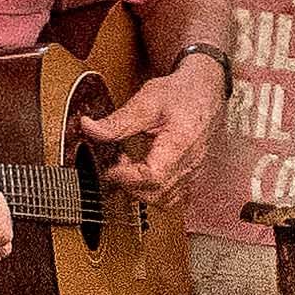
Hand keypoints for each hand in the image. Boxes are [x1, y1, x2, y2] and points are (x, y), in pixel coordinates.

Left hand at [73, 45, 224, 200]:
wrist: (205, 93)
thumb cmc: (180, 94)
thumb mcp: (145, 100)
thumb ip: (117, 120)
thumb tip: (88, 128)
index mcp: (179, 142)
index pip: (153, 176)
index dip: (127, 177)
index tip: (111, 167)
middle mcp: (190, 163)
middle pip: (156, 194)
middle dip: (129, 185)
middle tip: (116, 165)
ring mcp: (193, 173)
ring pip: (164, 201)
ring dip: (140, 190)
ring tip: (129, 166)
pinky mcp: (191, 177)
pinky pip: (172, 197)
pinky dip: (153, 191)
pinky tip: (143, 172)